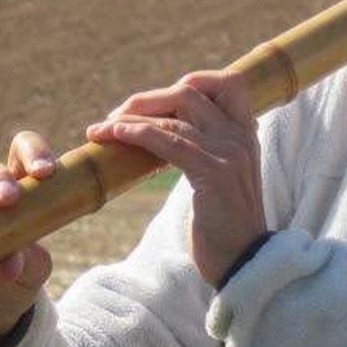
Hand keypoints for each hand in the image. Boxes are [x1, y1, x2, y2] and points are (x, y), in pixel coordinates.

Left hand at [86, 71, 266, 286]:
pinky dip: (136, 133)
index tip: (156, 102)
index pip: (227, 82)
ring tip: (101, 129)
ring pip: (174, 116)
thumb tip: (165, 134)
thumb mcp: (221, 178)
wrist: (244, 263)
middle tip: (116, 115)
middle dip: (147, 100)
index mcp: (246, 134)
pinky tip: (114, 135)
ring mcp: (229, 152)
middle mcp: (240, 136)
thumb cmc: (224, 226)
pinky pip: (167, 141)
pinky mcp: (213, 173)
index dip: (190, 82)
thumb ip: (206, 151)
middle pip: (189, 92)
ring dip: (130, 117)